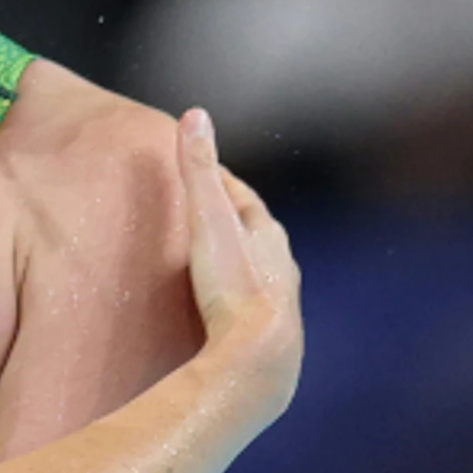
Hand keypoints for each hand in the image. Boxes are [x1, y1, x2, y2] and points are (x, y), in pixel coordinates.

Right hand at [177, 109, 301, 413]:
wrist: (258, 358)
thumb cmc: (234, 285)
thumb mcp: (209, 221)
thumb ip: (197, 171)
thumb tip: (194, 113)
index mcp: (267, 234)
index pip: (241, 197)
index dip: (216, 182)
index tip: (193, 172)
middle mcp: (280, 265)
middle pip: (253, 233)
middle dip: (229, 220)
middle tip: (198, 211)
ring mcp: (276, 302)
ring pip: (255, 271)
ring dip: (234, 261)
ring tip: (206, 261)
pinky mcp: (265, 335)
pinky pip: (247, 306)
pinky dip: (231, 297)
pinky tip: (216, 310)